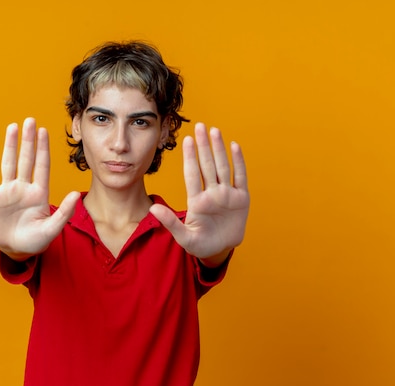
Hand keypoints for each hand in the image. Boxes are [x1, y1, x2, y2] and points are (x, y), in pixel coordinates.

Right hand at [0, 118, 79, 259]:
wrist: (13, 249)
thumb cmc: (35, 241)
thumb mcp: (52, 229)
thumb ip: (64, 212)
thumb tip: (76, 194)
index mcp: (39, 193)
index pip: (42, 166)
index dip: (43, 149)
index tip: (45, 131)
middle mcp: (23, 187)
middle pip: (26, 159)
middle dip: (28, 140)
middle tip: (30, 120)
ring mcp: (7, 190)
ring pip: (9, 162)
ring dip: (11, 145)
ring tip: (13, 127)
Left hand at [149, 123, 249, 265]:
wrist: (220, 251)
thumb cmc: (200, 245)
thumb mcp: (184, 237)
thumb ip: (170, 222)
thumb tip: (152, 208)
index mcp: (197, 202)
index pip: (192, 175)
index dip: (190, 158)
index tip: (186, 140)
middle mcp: (211, 194)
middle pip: (207, 165)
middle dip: (203, 146)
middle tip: (199, 126)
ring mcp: (227, 195)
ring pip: (223, 167)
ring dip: (219, 149)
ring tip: (214, 131)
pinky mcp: (241, 199)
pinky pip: (240, 177)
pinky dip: (238, 162)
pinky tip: (234, 146)